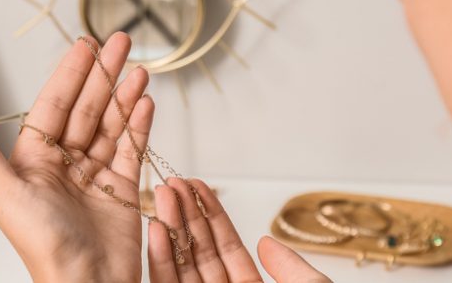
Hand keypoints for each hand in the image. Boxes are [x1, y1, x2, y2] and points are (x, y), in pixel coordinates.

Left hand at [0, 33, 149, 281]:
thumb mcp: (6, 195)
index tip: (84, 48)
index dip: (71, 75)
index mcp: (34, 163)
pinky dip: (139, 126)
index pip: (54, 107)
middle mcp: (65, 166)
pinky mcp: (122, 190)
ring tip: (138, 70)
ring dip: (124, 96)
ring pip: (111, 126)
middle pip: (87, 110)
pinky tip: (144, 103)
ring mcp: (96, 177)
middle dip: (103, 75)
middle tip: (119, 45)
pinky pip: (132, 150)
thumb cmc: (44, 248)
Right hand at [149, 178, 330, 282]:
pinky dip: (161, 260)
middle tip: (172, 183)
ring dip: (169, 229)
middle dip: (185, 215)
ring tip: (162, 196)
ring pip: (181, 266)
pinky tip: (158, 230)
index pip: (228, 249)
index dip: (212, 215)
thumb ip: (293, 268)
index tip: (196, 186)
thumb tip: (266, 242)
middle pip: (200, 253)